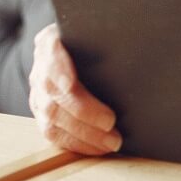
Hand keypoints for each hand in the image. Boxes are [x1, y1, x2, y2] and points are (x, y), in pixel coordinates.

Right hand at [28, 24, 121, 154]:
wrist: (81, 52)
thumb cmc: (96, 43)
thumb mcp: (100, 33)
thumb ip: (110, 37)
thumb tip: (141, 41)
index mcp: (51, 42)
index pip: (50, 52)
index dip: (59, 69)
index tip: (71, 85)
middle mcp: (40, 69)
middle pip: (54, 92)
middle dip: (83, 112)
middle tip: (112, 124)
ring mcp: (38, 94)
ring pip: (53, 118)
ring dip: (84, 134)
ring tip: (112, 142)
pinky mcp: (42, 115)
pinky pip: (54, 134)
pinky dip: (78, 144)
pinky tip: (99, 148)